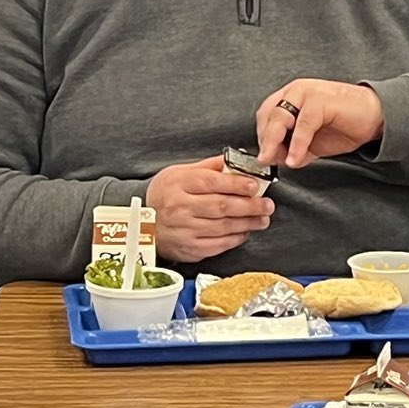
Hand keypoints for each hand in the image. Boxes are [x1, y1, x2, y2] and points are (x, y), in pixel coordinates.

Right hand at [145, 157, 274, 263]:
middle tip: (267, 205)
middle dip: (250, 206)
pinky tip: (245, 232)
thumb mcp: (181, 173)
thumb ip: (210, 167)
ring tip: (263, 219)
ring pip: (223, 227)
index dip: (237, 184)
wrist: (141, 225)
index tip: (255, 185)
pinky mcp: (188, 248)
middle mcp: (180, 207)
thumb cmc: (165, 195)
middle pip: (222, 207)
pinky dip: (235, 239)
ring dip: (248, 223)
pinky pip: (218, 245)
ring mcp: (184, 230)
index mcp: (179, 183)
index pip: (212, 182)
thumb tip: (239, 160)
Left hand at [256, 80, 385, 169]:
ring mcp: (308, 93)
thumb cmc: (345, 125)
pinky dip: (297, 144)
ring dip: (274, 142)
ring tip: (277, 161)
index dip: (261, 136)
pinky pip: (303, 124)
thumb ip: (294, 149)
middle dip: (264, 140)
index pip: (265, 114)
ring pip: (281, 117)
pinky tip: (295, 159)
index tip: (264, 156)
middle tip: (265, 160)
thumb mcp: (312, 142)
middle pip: (269, 115)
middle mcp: (296, 91)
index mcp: (292, 97)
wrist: (376, 117)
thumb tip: (276, 161)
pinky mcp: (321, 100)